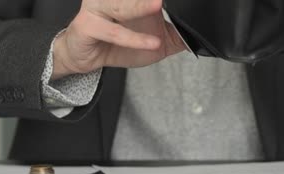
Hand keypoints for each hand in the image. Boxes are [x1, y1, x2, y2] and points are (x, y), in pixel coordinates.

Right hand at [52, 0, 184, 79]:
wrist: (86, 57)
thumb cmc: (115, 43)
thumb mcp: (153, 41)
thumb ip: (174, 36)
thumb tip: (197, 37)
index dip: (155, 0)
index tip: (167, 1)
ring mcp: (98, 7)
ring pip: (122, 5)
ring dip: (141, 6)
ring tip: (159, 6)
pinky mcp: (87, 25)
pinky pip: (114, 32)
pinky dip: (134, 39)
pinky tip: (152, 43)